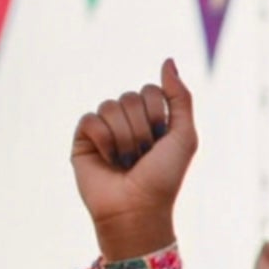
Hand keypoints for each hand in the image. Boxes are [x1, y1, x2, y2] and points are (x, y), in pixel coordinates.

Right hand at [71, 60, 196, 253]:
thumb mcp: (184, 134)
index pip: (151, 90)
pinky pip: (90, 119)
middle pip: (130, 97)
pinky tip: (108, 159)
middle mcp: (129, 119)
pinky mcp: (83, 139)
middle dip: (142, 129)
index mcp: (153, 117)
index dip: (158, 114)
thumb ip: (180, 96)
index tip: (162, 140)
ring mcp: (105, 128)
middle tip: (143, 155)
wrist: (137, 207)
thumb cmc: (164, 175)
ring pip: (110, 106)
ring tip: (127, 161)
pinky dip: (104, 140)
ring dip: (124, 138)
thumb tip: (168, 61)